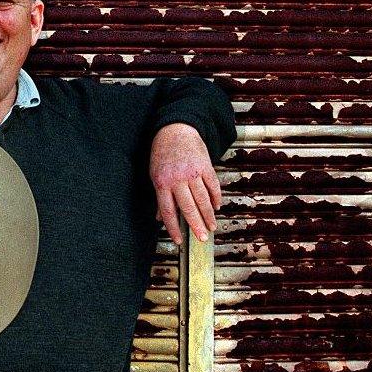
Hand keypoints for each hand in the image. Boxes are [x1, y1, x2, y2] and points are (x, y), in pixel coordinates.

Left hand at [150, 123, 220, 243]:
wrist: (176, 130)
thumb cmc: (162, 154)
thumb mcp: (155, 175)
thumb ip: (159, 197)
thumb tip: (160, 218)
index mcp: (162, 183)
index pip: (168, 211)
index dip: (173, 228)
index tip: (179, 241)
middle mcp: (177, 179)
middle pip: (188, 208)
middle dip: (196, 225)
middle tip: (202, 238)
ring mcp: (192, 172)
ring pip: (202, 199)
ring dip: (208, 215)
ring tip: (212, 226)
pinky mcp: (205, 166)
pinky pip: (212, 185)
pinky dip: (215, 197)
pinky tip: (217, 207)